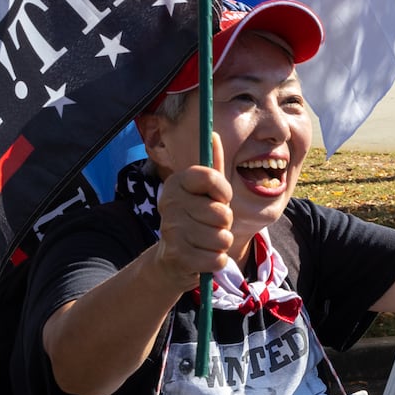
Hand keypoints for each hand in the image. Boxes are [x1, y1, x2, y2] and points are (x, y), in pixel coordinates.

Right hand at [153, 134, 234, 288]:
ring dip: (221, 243)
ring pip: (222, 237)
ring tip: (206, 241)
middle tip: (210, 225)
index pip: (210, 176)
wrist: (172, 260)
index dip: (223, 191)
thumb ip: (212, 168)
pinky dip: (217, 261)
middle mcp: (169, 203)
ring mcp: (171, 230)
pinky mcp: (177, 257)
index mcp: (177, 183)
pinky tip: (202, 257)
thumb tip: (213, 134)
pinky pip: (217, 258)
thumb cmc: (196, 220)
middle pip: (222, 213)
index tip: (220, 198)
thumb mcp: (205, 194)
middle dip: (225, 224)